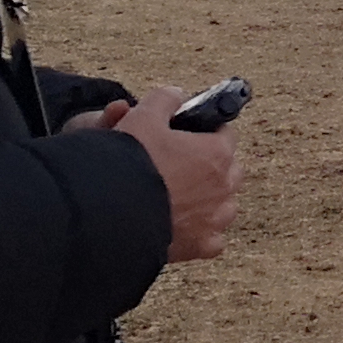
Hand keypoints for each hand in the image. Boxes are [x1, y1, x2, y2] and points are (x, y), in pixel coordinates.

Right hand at [98, 87, 239, 261]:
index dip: (206, 131)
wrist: (112, 213)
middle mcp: (224, 187)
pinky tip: (182, 224)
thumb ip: (165, 99)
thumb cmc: (131, 163)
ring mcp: (215, 219)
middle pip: (230, 170)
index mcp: (217, 153)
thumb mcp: (143, 116)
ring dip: (211, 199)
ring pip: (225, 205)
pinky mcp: (201, 246)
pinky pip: (212, 238)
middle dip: (213, 165)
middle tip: (183, 164)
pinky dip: (202, 232)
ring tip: (183, 195)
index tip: (190, 133)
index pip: (225, 134)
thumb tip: (177, 96)